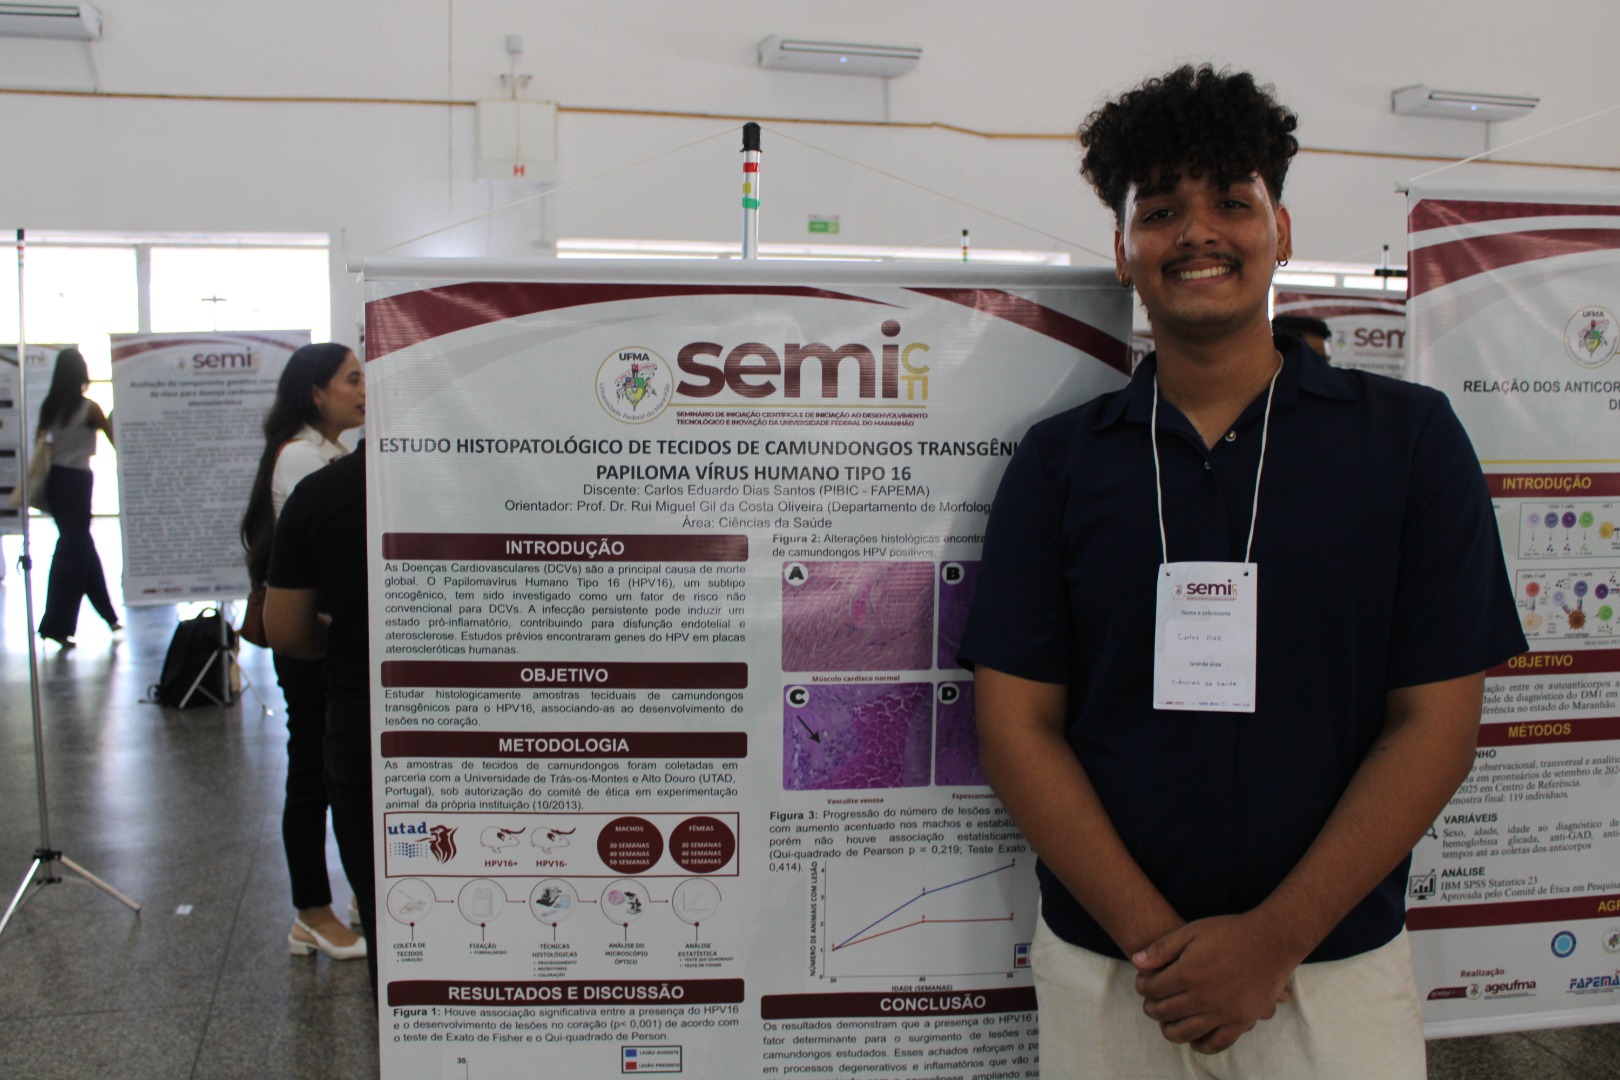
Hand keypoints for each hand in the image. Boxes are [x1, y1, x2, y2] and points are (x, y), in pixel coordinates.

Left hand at [1130, 913, 1301, 1053]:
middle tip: (1150, 1003)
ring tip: (1166, 1022)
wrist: (1271, 941)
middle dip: (1151, 1007)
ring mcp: (1222, 1012)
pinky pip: (1217, 1043)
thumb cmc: (1230, 932)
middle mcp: (1202, 997)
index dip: (1142, 986)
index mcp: (1187, 973)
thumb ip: (1163, 948)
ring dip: (1169, 1029)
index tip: (1143, 983)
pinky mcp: (1241, 1021)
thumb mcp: (1192, 931)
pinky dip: (1202, 1045)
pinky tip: (1194, 1040)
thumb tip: (1136, 962)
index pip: (1152, 989)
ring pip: (1185, 1031)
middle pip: (1164, 1011)